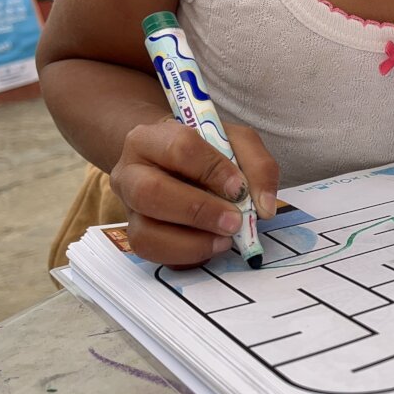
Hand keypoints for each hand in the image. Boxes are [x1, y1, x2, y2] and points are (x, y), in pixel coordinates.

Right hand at [110, 119, 279, 267]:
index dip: (213, 170)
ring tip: (225, 239)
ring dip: (193, 242)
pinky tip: (211, 245)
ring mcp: (129, 208)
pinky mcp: (137, 234)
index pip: (180, 148)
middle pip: (152, 192)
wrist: (174, 164)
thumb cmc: (205, 151)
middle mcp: (130, 172)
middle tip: (234, 222)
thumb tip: (263, 207)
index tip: (238, 189)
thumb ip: (258, 166)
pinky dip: (187, 255)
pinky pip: (154, 253)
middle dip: (199, 211)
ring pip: (146, 232)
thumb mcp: (237, 142)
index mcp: (150, 138)